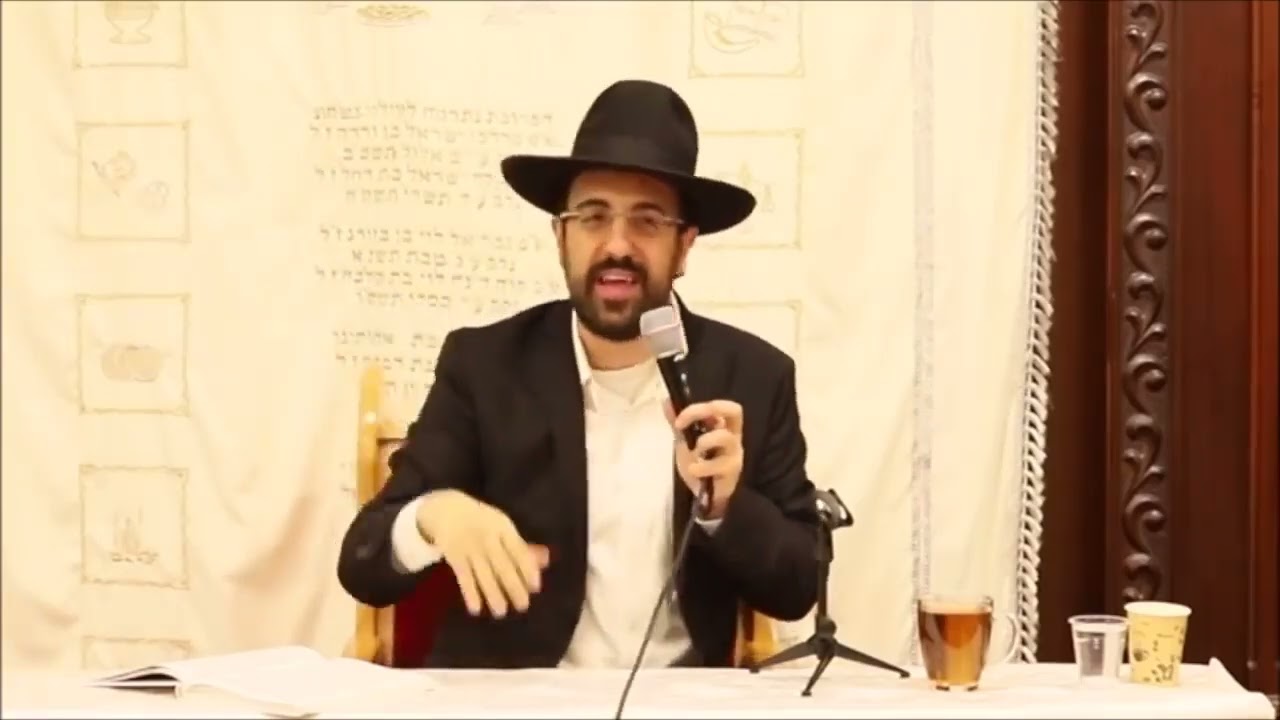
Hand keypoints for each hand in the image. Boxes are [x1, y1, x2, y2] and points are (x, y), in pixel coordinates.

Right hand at [416, 490, 549, 618]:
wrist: (448, 509)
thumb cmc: (483, 522)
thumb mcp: (503, 527)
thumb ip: (521, 546)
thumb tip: (545, 561)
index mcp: (504, 528)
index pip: (519, 550)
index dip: (528, 569)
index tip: (535, 588)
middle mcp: (488, 537)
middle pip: (503, 564)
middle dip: (513, 586)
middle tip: (523, 606)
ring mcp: (470, 546)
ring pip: (484, 573)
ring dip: (493, 593)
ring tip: (501, 612)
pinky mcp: (454, 554)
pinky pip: (464, 576)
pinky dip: (470, 592)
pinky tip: (475, 608)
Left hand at [664, 399, 744, 518]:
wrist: (706, 496)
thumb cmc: (700, 464)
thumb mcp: (685, 442)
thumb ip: (678, 423)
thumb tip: (666, 401)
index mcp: (724, 427)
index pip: (723, 406)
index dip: (700, 407)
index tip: (678, 420)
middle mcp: (733, 437)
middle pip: (734, 411)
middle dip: (706, 411)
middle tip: (683, 424)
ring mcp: (734, 455)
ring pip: (725, 438)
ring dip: (703, 441)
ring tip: (693, 453)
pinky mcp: (731, 473)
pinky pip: (719, 465)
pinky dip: (701, 466)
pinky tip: (693, 470)